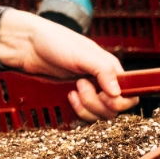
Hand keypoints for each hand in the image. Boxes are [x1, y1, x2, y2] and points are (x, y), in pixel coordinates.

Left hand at [0, 9, 139, 119]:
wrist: (29, 47)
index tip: (104, 95)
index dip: (120, 101)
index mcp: (111, 69)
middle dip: (97, 103)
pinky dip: (77, 110)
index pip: (130, 93)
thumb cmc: (56, 42)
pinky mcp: (76, 100)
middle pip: (114, 109)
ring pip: (99, 115)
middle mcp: (103, 82)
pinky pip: (85, 116)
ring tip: (74, 88)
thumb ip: (103, 70)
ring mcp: (90, 92)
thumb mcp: (83, 53)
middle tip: (82, 85)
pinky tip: (69, 96)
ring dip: (86, 106)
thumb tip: (118, 92)